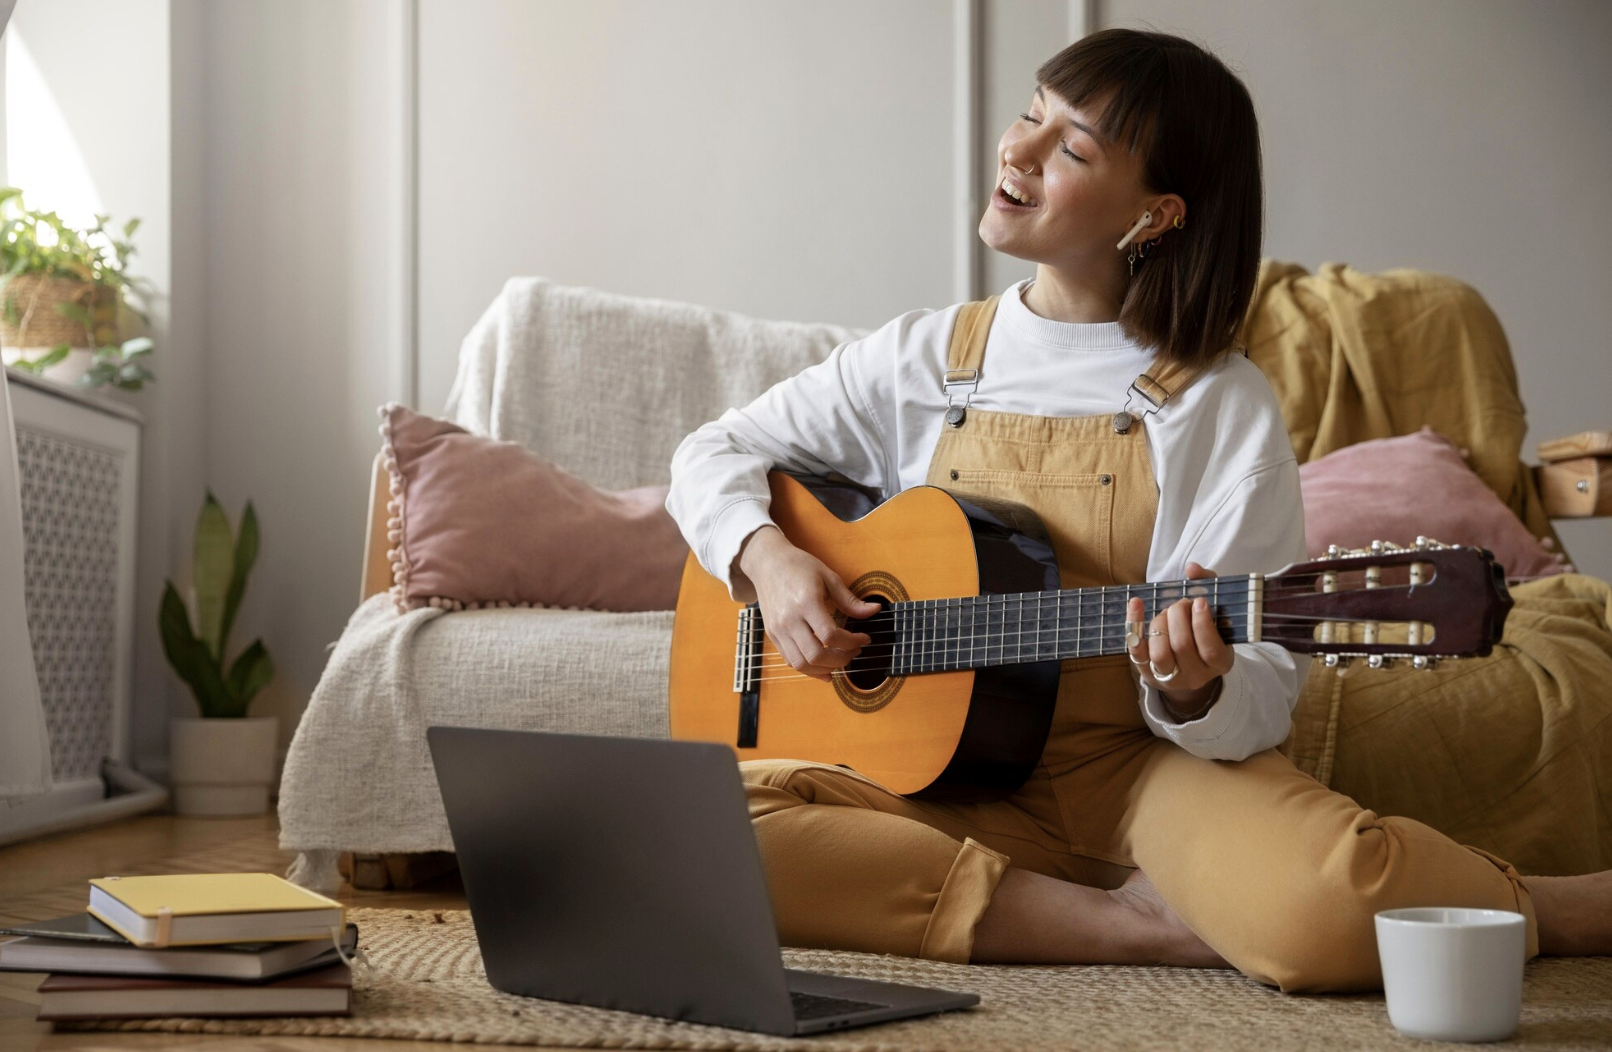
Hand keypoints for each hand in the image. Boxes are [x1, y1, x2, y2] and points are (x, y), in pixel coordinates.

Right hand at [737, 526, 879, 682]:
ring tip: (840, 660)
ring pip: (801, 664)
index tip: (863, 638)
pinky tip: (823, 667)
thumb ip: (850, 600)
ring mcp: (778, 629)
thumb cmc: (799, 566)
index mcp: (806, 602)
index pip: (830, 635)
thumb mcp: (829, 577)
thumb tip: (875, 610)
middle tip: (854, 651)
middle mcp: (789, 619)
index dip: (852, 642)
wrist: (768, 563)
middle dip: (841, 659)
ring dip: (824, 669)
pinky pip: (790, 660)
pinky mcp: (772, 634)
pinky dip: (809, 669)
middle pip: (816, 655)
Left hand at [1125, 561, 1232, 718]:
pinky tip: (1136, 604)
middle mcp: (1197, 676)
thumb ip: (1207, 585)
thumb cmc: (1204, 632)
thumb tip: (1192, 568)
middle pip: (1182, 646)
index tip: (1199, 602)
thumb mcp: (1214, 612)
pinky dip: (1134, 624)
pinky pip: (1136, 651)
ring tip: (1166, 613)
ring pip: (1160, 653)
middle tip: (1180, 604)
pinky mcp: (1148, 674)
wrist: (1188, 665)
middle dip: (1178, 616)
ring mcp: (1171, 678)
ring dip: (1160, 624)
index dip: (1203, 624)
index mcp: (1220, 663)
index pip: (1211, 649)